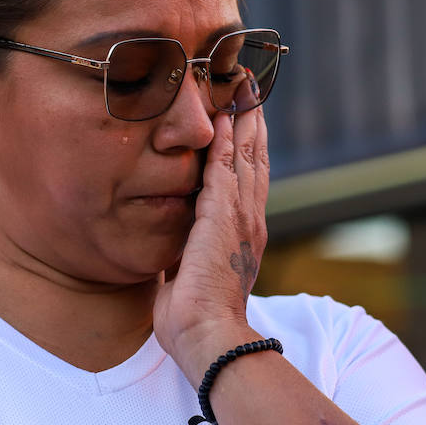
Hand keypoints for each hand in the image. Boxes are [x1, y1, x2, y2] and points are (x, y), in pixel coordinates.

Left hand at [153, 106, 268, 381]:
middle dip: (251, 120)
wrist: (208, 338)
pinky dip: (227, 138)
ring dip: (243, 118)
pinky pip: (226, 167)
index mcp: (242, 235)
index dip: (246, 147)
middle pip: (255, 157)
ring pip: (246, 155)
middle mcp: (249, 220)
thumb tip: (170, 255)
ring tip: (242, 86)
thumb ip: (185, 258)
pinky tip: (224, 114)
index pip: (247, 180)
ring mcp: (240, 217)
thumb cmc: (194, 320)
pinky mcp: (223, 217)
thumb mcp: (189, 279)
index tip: (242, 119)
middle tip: (249, 87)